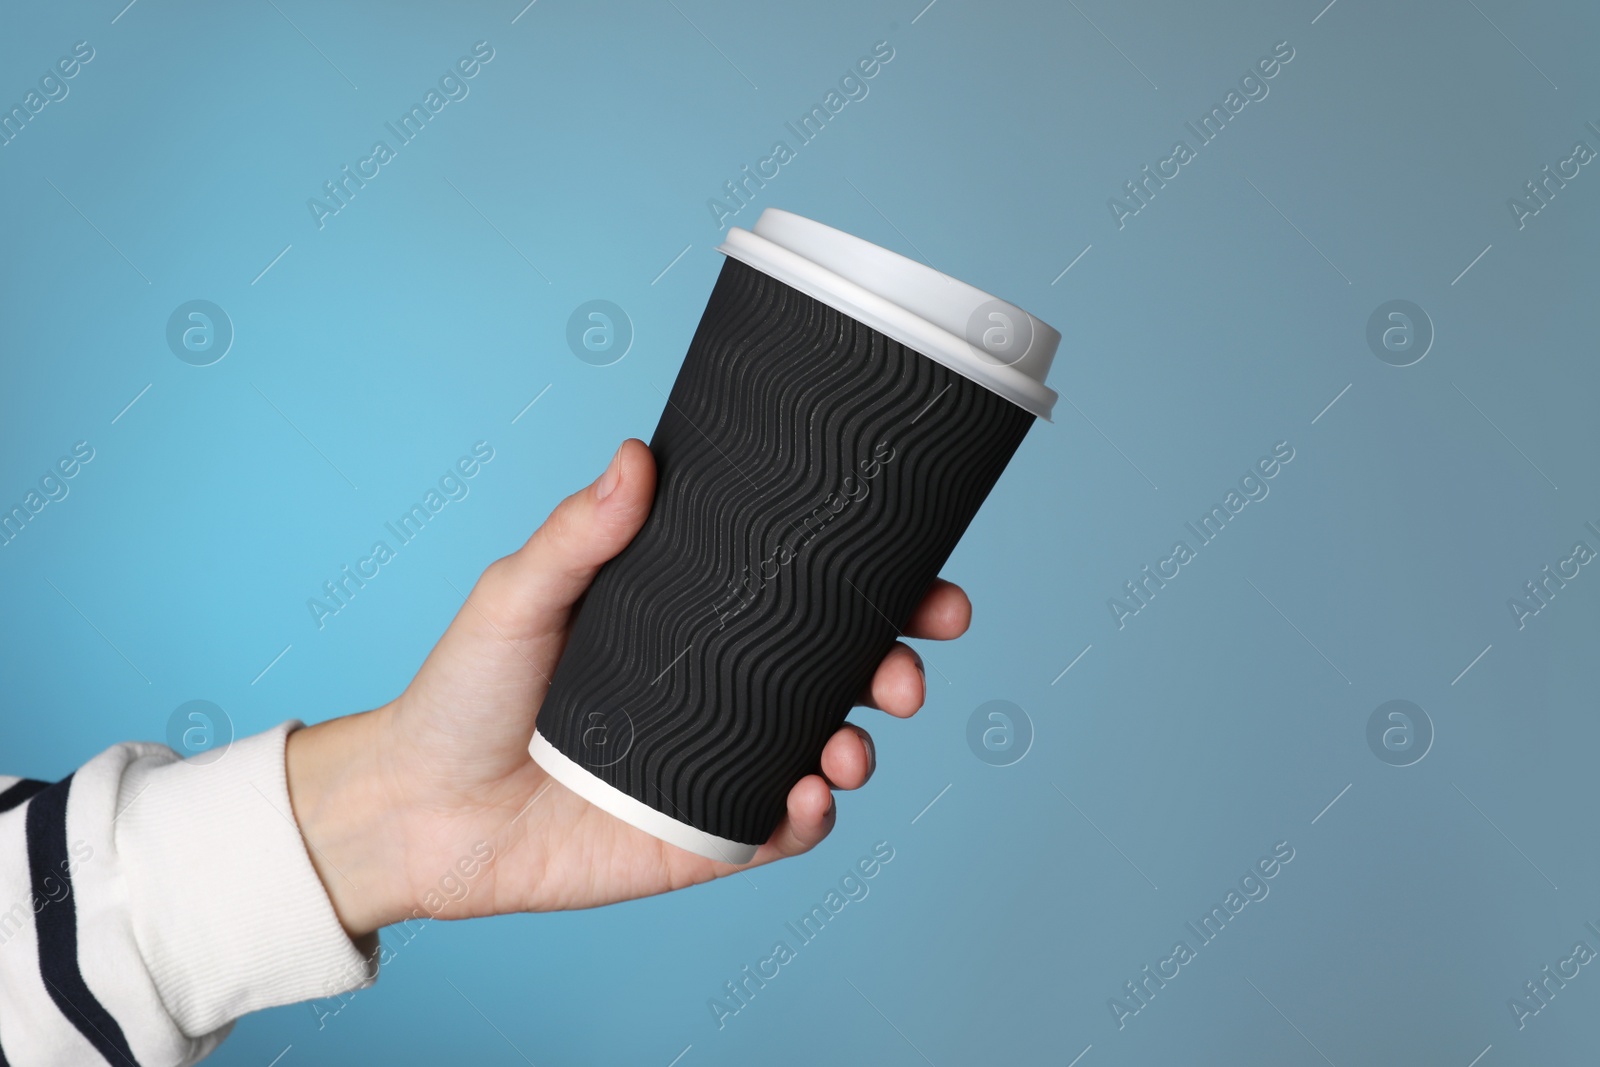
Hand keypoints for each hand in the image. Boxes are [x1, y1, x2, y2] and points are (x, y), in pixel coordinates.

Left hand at [285, 440, 971, 937]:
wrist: (414, 808)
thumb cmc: (464, 690)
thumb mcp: (519, 596)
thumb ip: (579, 536)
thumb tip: (637, 455)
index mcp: (694, 625)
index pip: (804, 598)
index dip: (878, 587)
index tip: (928, 574)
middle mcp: (722, 694)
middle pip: (839, 673)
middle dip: (896, 666)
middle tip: (909, 668)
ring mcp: (718, 766)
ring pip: (826, 751)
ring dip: (862, 744)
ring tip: (849, 745)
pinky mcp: (699, 837)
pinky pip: (777, 831)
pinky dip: (809, 818)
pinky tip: (808, 796)